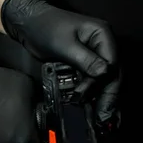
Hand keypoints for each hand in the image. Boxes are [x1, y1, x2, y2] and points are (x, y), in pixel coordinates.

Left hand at [1, 0, 119, 122]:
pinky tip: (92, 108)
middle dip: (108, 96)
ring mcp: (94, 54)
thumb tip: (103, 74)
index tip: (90, 96)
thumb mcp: (65, 45)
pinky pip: (93, 80)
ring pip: (104, 80)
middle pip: (112, 74)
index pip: (112, 63)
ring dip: (102, 98)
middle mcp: (102, 45)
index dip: (104, 82)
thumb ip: (85, 60)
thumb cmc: (45, 27)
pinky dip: (92, 94)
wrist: (29, 23)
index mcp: (102, 35)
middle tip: (104, 117)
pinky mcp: (85, 63)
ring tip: (101, 118)